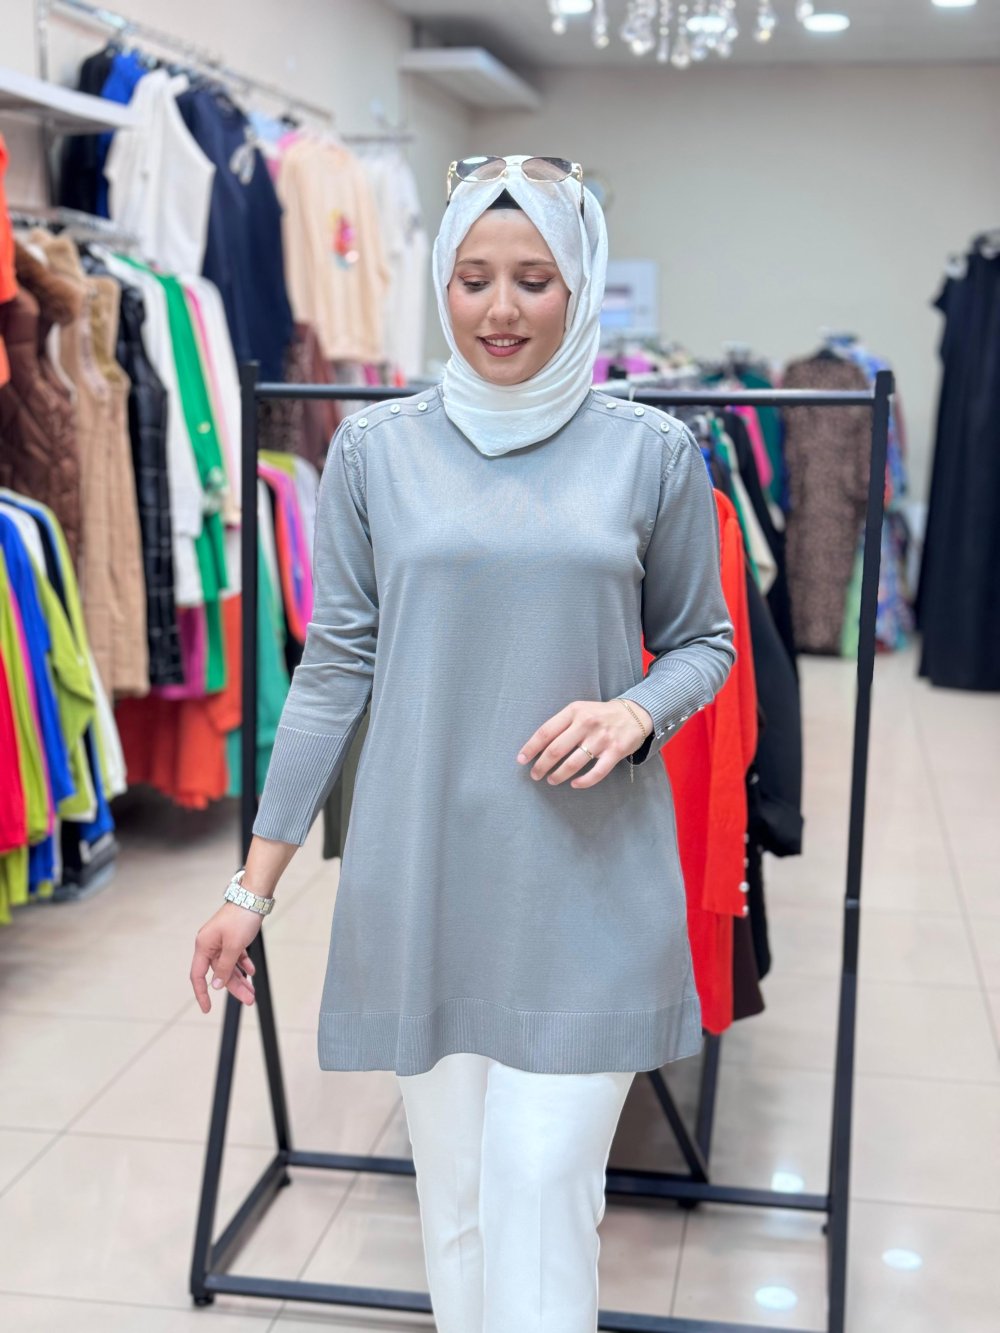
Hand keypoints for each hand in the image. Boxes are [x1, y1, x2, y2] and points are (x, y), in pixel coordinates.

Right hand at [190, 903, 261, 1012]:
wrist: (254, 896)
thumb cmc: (241, 917)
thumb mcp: (234, 946)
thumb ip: (224, 967)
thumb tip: (216, 984)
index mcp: (204, 945)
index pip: (198, 975)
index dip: (201, 993)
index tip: (207, 1009)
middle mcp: (210, 944)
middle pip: (219, 973)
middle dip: (233, 987)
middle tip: (248, 1000)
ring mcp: (221, 940)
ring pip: (229, 965)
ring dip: (241, 978)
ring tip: (252, 991)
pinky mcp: (232, 936)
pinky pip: (236, 956)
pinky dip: (243, 964)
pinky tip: (251, 972)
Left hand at [516, 699, 652, 788]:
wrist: (634, 714)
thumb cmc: (600, 715)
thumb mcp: (579, 711)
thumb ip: (561, 724)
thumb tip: (537, 747)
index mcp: (574, 712)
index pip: (546, 731)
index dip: (531, 748)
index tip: (521, 760)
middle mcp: (586, 723)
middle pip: (556, 750)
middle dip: (541, 766)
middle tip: (535, 775)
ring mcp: (601, 738)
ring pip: (573, 763)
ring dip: (558, 775)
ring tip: (551, 780)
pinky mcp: (615, 751)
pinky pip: (596, 772)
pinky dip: (583, 782)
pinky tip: (574, 784)